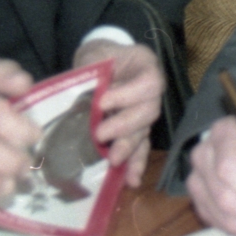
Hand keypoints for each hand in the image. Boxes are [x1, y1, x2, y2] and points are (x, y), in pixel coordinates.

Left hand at [72, 39, 163, 186]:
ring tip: (113, 159)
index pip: (150, 82)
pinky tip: (130, 180)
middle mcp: (151, 91)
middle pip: (149, 111)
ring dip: (129, 148)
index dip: (128, 95)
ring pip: (144, 132)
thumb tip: (84, 99)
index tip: (103, 101)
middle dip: (125, 125)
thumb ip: (92, 74)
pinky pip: (140, 148)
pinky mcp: (136, 130)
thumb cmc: (97, 56)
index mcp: (146, 65)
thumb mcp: (94, 56)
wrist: (98, 61)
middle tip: (100, 133)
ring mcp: (145, 111)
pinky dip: (135, 164)